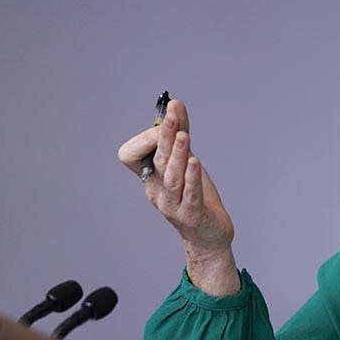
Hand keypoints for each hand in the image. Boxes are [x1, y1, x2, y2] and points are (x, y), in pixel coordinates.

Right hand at [117, 99, 239, 294]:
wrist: (208, 235)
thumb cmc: (195, 196)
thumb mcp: (187, 162)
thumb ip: (180, 135)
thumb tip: (175, 104)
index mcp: (149, 176)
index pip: (131, 154)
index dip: (147, 137)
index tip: (168, 122)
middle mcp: (156, 189)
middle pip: (156, 158)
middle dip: (163, 135)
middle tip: (172, 114)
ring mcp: (172, 203)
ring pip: (171, 176)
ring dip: (176, 154)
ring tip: (183, 135)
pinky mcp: (191, 214)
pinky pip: (189, 194)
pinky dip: (191, 178)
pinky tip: (194, 162)